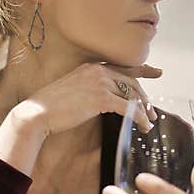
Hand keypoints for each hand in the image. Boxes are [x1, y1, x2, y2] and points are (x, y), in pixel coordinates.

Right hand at [12, 62, 162, 138]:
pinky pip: (128, 107)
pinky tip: (144, 127)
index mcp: (90, 67)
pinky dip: (139, 118)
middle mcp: (97, 70)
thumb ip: (89, 91)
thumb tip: (106, 102)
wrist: (36, 114)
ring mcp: (99, 82)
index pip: (122, 66)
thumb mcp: (72, 92)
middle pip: (131, 81)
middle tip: (152, 113)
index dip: (143, 69)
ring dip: (144, 110)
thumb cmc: (49, 108)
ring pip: (132, 94)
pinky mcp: (101, 98)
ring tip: (149, 123)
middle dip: (145, 98)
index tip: (157, 72)